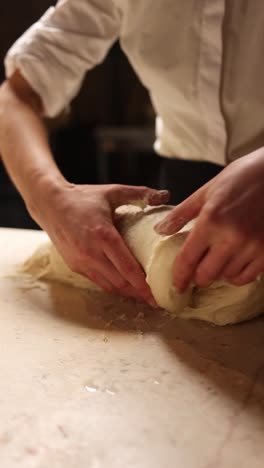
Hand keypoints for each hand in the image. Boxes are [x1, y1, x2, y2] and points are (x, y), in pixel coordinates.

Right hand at [31, 182, 168, 303]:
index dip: (143, 284)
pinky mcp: (75, 266)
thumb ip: (140, 194)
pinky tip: (125, 287)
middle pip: (121, 282)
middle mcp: (91, 253)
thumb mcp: (112, 192)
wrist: (50, 204)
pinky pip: (98, 281)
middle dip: (139, 293)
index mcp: (103, 235)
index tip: (157, 294)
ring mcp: (82, 262)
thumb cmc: (83, 198)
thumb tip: (166, 195)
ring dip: (127, 293)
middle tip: (157, 299)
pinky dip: (113, 286)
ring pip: (109, 286)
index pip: (127, 268)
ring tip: (144, 297)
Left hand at [155, 149, 263, 290]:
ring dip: (218, 273)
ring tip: (217, 259)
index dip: (179, 277)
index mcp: (211, 221)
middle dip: (197, 276)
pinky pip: (246, 277)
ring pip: (226, 277)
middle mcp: (231, 237)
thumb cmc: (241, 178)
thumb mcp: (206, 191)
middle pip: (205, 275)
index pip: (187, 259)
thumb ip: (181, 213)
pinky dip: (237, 275)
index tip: (176, 286)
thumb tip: (160, 230)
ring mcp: (251, 246)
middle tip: (197, 269)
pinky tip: (234, 263)